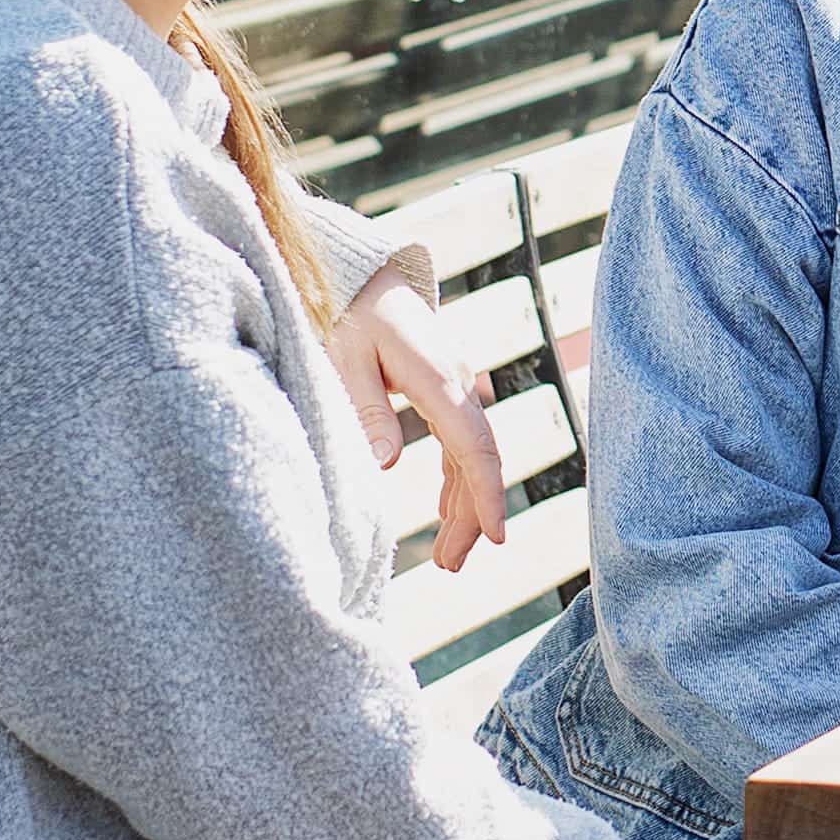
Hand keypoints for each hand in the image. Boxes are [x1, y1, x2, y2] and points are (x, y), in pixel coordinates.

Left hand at [321, 270, 514, 573]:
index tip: (496, 537)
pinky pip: (459, 443)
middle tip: (450, 566)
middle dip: (472, 515)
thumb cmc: (347, 310)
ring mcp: (454, 387)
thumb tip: (386, 464)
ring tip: (447, 557)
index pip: (474, 447)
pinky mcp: (443, 391)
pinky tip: (448, 513)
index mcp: (437, 378)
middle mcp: (457, 384)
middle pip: (478, 460)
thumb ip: (365, 407)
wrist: (361, 273)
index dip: (487, 495)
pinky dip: (456, 481)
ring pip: (472, 456)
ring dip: (464, 505)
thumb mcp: (343, 355)